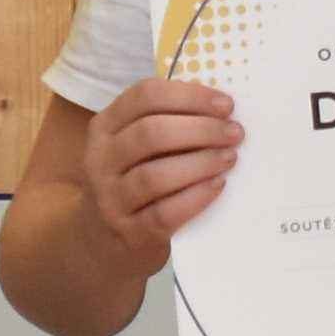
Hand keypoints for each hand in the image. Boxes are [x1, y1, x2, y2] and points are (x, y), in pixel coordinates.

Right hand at [78, 75, 238, 271]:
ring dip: (201, 163)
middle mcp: (100, 159)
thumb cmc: (132, 181)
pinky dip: (195, 197)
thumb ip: (166, 123)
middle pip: (151, 133)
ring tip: (229, 159)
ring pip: (155, 175)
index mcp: (105, 127)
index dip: (190, 96)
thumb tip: (218, 108)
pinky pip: (163, 213)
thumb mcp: (134, 147)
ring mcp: (110, 198)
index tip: (226, 105)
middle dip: (201, 129)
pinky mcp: (128, 232)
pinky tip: (217, 186)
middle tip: (234, 133)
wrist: (104, 239)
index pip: (144, 96)